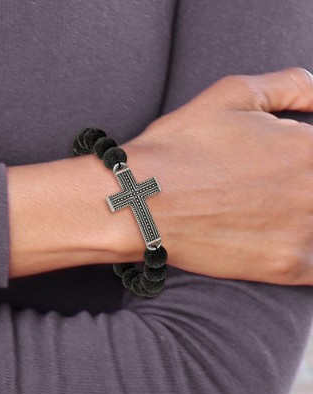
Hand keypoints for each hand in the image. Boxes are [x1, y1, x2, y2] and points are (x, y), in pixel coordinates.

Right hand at [122, 67, 312, 284]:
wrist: (139, 201)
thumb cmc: (179, 147)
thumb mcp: (231, 94)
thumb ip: (291, 85)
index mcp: (307, 146)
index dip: (303, 158)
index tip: (279, 167)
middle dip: (299, 185)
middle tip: (260, 188)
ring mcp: (303, 232)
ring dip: (301, 217)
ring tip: (261, 210)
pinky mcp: (285, 266)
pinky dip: (303, 252)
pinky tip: (276, 240)